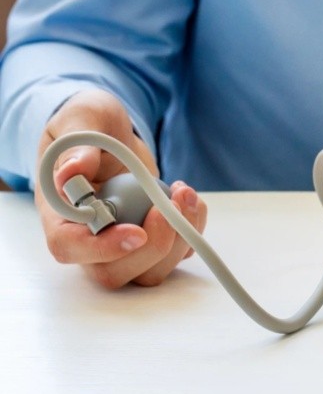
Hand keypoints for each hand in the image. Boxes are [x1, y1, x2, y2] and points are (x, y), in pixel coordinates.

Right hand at [35, 89, 207, 287]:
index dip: (101, 249)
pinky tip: (187, 197)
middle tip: (170, 206)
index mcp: (60, 212)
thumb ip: (78, 145)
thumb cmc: (90, 126)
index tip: (137, 233)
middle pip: (114, 273)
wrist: (114, 134)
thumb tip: (74, 172)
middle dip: (154, 245)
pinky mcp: (152, 240)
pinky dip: (192, 228)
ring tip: (183, 193)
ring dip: (180, 238)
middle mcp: (88, 237)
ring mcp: (121, 244)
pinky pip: (177, 253)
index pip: (68, 247)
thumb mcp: (82, 120)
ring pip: (151, 271)